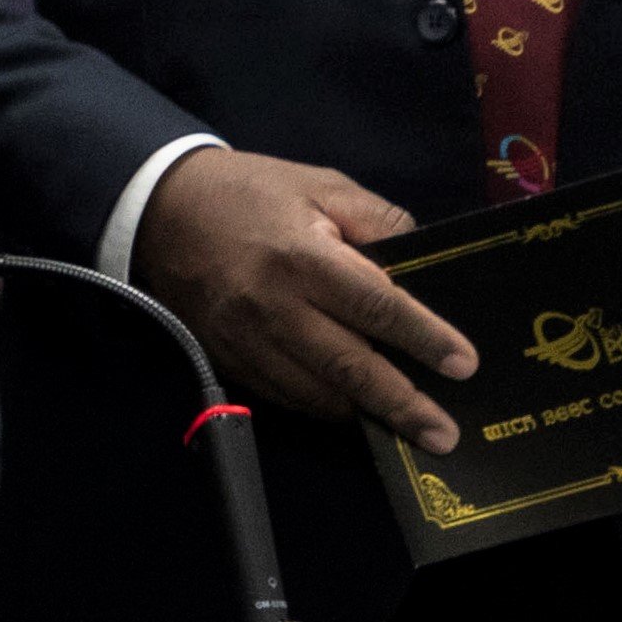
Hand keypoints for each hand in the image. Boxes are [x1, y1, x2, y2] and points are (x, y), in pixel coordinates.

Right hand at [132, 147, 477, 451]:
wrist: (158, 208)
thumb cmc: (249, 192)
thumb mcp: (321, 185)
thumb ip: (379, 221)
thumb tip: (423, 265)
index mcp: (301, 257)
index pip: (376, 306)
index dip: (424, 338)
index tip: (464, 366)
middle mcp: (272, 305)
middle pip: (349, 367)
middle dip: (402, 404)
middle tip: (444, 436)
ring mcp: (245, 338)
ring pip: (316, 393)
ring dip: (363, 412)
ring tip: (406, 426)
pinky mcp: (226, 356)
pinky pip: (283, 395)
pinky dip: (321, 404)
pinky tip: (349, 405)